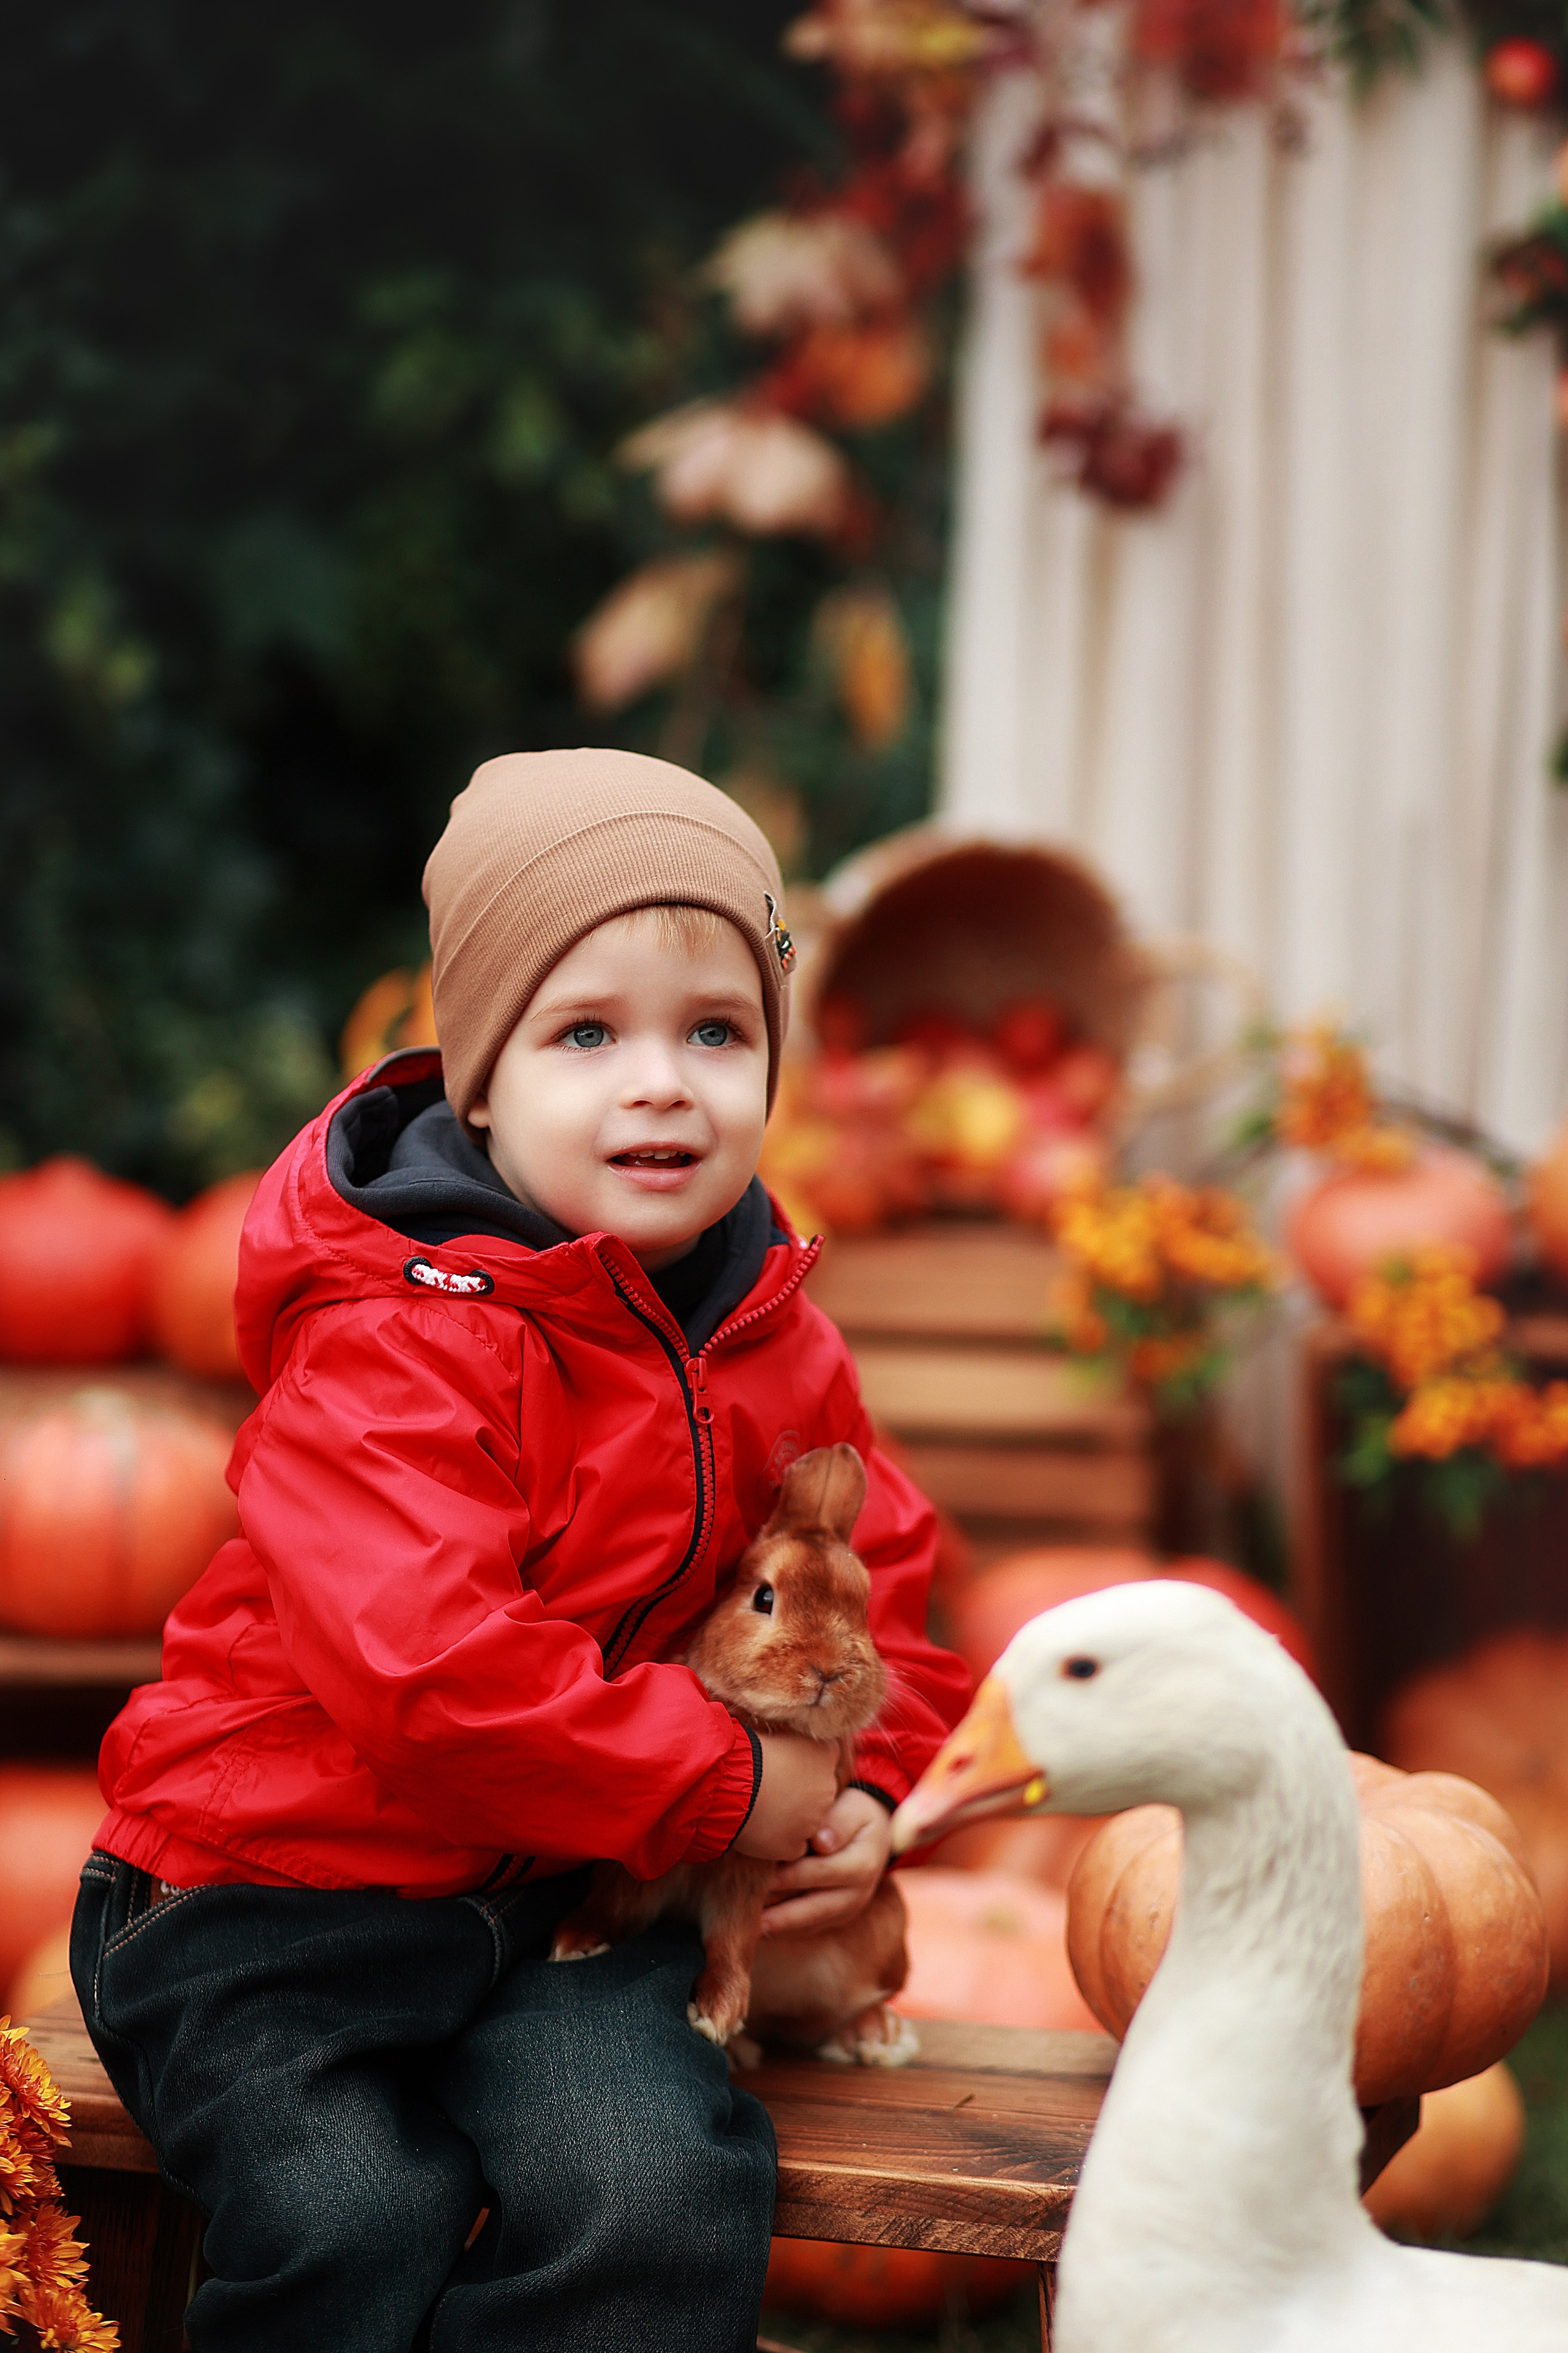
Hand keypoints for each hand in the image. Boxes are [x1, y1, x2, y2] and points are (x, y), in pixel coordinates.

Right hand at [730, 1732, 839, 1860]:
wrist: (727, 1782)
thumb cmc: (746, 1748)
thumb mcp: (775, 1730)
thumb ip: (792, 1736)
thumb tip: (789, 1736)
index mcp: (825, 1754)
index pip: (826, 1758)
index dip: (805, 1762)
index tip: (787, 1763)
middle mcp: (827, 1788)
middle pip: (820, 1793)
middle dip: (802, 1792)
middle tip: (772, 1788)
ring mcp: (813, 1821)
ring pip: (807, 1821)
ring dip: (790, 1818)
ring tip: (760, 1808)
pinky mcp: (794, 1845)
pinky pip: (792, 1846)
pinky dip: (779, 1841)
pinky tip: (759, 1829)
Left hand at [757, 1787, 891, 1937]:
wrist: (875, 1834)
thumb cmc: (856, 1814)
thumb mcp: (853, 1809)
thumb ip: (838, 1822)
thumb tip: (821, 1842)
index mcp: (862, 1864)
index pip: (821, 1871)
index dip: (792, 1875)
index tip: (765, 1879)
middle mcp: (858, 1893)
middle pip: (817, 1907)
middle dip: (784, 1915)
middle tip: (754, 1918)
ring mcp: (848, 1909)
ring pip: (812, 1923)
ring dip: (783, 1927)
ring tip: (755, 1930)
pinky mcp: (837, 1916)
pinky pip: (812, 1928)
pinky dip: (789, 1929)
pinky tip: (765, 1929)